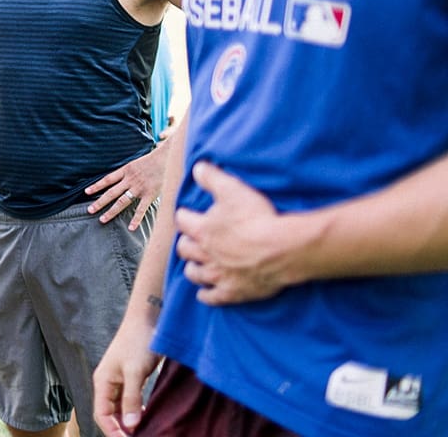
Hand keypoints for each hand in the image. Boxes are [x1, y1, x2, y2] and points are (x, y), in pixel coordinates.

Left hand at [86, 146, 165, 229]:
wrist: (168, 158)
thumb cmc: (153, 160)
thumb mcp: (136, 163)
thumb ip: (128, 172)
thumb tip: (119, 178)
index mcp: (125, 170)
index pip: (107, 179)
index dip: (96, 186)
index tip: (87, 192)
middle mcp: (130, 180)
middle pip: (111, 192)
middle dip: (99, 202)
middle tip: (90, 210)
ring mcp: (139, 188)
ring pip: (122, 202)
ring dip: (111, 211)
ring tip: (102, 219)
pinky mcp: (150, 194)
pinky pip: (141, 209)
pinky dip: (136, 219)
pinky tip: (131, 228)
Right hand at [92, 316, 160, 435]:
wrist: (149, 318)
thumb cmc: (138, 340)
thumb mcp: (135, 372)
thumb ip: (132, 399)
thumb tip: (130, 425)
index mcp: (103, 381)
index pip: (102, 415)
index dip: (113, 431)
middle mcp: (109, 383)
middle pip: (110, 414)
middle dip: (121, 429)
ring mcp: (120, 380)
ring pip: (121, 409)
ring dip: (130, 422)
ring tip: (144, 432)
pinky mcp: (133, 378)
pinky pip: (131, 401)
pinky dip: (137, 412)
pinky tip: (148, 417)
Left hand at [175, 162, 289, 304]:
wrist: (282, 249)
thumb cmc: (257, 217)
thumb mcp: (232, 189)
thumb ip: (211, 177)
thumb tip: (197, 167)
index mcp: (201, 229)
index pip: (182, 220)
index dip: (186, 216)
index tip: (189, 214)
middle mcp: (204, 254)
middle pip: (185, 249)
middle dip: (187, 242)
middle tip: (194, 239)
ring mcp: (217, 275)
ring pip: (194, 273)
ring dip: (194, 267)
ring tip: (198, 263)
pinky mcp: (231, 293)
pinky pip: (211, 297)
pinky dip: (206, 295)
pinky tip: (206, 293)